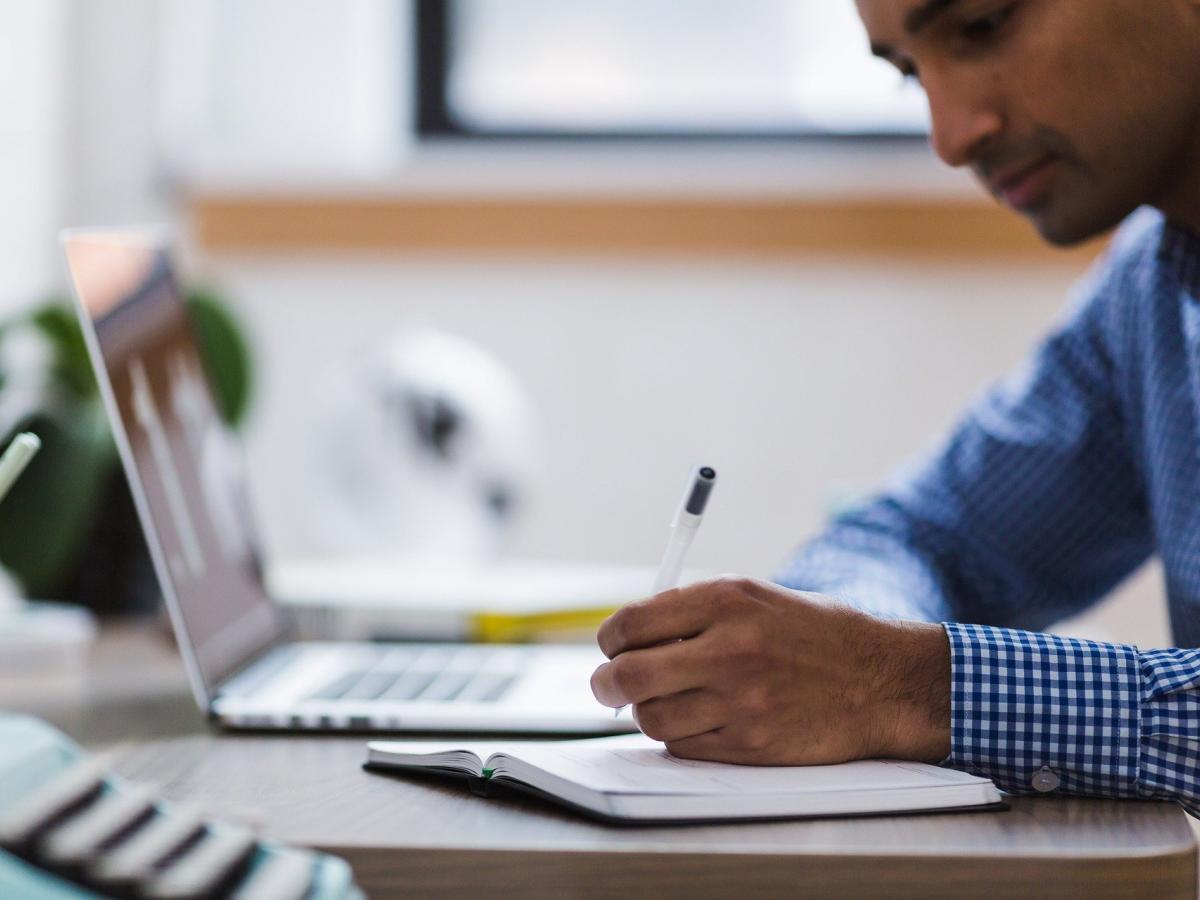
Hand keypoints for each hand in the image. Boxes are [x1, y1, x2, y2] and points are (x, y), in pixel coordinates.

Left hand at [590, 576, 950, 764]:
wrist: (880, 681)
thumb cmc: (812, 635)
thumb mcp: (755, 598)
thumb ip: (692, 611)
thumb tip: (627, 637)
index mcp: (727, 600)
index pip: (631, 623)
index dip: (610, 639)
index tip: (611, 647)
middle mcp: (729, 649)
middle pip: (628, 676)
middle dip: (606, 683)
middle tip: (608, 685)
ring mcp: (740, 701)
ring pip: (650, 718)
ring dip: (646, 712)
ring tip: (665, 701)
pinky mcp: (750, 745)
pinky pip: (683, 747)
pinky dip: (679, 736)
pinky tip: (700, 719)